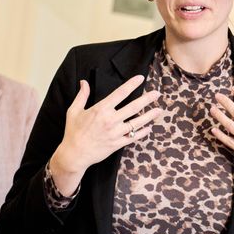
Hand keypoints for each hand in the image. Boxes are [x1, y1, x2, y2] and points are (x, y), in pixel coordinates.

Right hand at [50, 75, 160, 194]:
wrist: (74, 154)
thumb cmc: (73, 132)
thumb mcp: (74, 111)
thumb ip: (82, 96)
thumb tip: (84, 82)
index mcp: (101, 109)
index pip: (120, 93)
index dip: (131, 84)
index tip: (140, 78)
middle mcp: (110, 120)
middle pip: (133, 107)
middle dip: (147, 99)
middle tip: (157, 93)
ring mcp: (115, 133)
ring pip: (137, 122)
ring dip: (149, 116)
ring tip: (159, 110)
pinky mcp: (117, 144)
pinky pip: (133, 137)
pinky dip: (142, 133)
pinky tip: (149, 128)